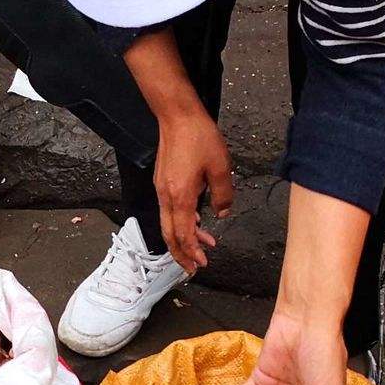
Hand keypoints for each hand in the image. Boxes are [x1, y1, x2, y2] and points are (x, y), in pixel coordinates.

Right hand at [154, 108, 232, 272]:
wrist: (177, 116)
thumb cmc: (198, 138)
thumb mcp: (221, 168)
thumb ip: (223, 195)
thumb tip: (222, 213)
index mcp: (180, 197)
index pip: (183, 235)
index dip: (191, 253)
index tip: (200, 265)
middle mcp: (166, 196)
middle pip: (170, 235)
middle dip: (181, 254)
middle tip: (193, 268)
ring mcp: (162, 188)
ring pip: (168, 223)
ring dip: (183, 238)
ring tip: (201, 246)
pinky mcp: (162, 181)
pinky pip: (169, 210)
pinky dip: (180, 222)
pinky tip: (195, 220)